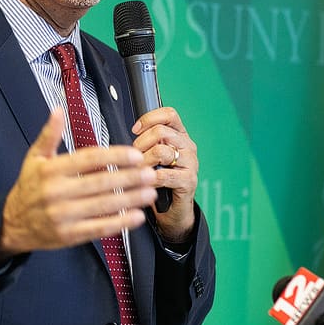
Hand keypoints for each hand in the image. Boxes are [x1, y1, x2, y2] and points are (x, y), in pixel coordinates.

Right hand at [0, 108, 157, 261]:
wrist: (12, 224)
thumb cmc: (28, 188)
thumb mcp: (34, 158)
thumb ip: (49, 135)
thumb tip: (57, 111)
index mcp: (51, 171)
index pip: (88, 159)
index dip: (114, 156)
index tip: (134, 154)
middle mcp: (57, 193)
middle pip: (100, 182)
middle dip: (129, 177)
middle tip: (150, 172)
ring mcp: (63, 216)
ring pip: (103, 206)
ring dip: (130, 199)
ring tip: (149, 192)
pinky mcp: (69, 235)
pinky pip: (99, 228)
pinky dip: (120, 223)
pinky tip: (136, 216)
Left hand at [131, 107, 198, 242]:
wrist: (174, 210)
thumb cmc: (161, 180)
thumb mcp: (155, 156)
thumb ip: (149, 141)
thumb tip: (132, 130)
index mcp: (180, 136)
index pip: (169, 114)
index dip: (149, 119)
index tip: (135, 130)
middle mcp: (188, 147)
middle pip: (161, 131)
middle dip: (140, 143)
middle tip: (134, 156)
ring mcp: (191, 163)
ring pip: (161, 151)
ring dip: (143, 161)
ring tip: (138, 170)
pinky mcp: (188, 181)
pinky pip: (164, 174)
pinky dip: (150, 178)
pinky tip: (146, 182)